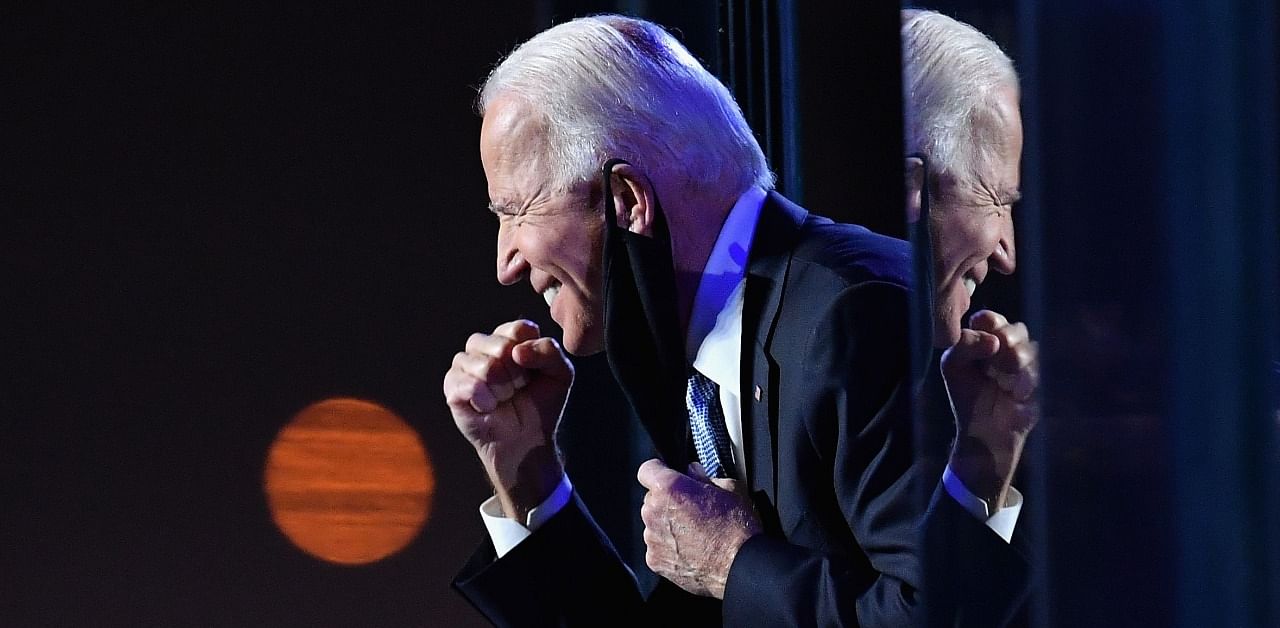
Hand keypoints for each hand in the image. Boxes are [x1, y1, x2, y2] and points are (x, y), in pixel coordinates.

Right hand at [443, 319, 573, 520]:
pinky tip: (489, 407)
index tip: (534, 374)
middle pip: (502, 346)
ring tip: (504, 399)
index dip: (531, 355)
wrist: (526, 440)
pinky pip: (469, 384)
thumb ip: (549, 351)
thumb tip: (516, 351)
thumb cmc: (541, 404)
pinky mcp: (452, 386)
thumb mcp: (560, 374)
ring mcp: (464, 364)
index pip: (519, 329)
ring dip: (502, 389)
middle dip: (518, 375)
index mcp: (509, 337)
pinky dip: (485, 400)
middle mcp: (484, 346)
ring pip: (485, 365)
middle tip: (518, 389)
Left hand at [636, 458, 761, 598]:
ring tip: (694, 534)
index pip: (647, 469)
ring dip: (667, 525)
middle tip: (691, 509)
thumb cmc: (736, 528)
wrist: (738, 566)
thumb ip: (703, 476)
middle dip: (667, 501)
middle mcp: (654, 511)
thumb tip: (693, 472)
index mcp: (669, 488)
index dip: (659, 471)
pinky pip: (657, 547)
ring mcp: (652, 537)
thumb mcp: (729, 489)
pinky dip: (669, 548)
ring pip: (653, 524)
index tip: (667, 475)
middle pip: (651, 499)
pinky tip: (691, 550)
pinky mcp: (654, 560)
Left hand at [941, 310, 1039, 507]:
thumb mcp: (953, 367)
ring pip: (1030, 349)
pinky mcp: (1041, 381)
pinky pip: (1039, 372)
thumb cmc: (967, 396)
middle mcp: (1008, 347)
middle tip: (994, 362)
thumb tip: (992, 340)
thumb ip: (963, 346)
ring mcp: (1027, 363)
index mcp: (985, 339)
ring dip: (1015, 363)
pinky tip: (1015, 396)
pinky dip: (1024, 383)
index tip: (983, 329)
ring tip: (1002, 384)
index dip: (990, 321)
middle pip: (1016, 329)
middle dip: (1007, 341)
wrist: (985, 432)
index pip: (991, 318)